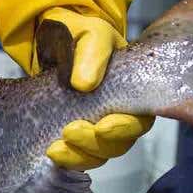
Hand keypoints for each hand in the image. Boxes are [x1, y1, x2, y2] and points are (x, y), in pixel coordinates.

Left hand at [0, 0, 151, 170]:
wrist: (55, 40)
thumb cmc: (82, 35)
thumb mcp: (91, 34)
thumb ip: (93, 53)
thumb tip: (84, 83)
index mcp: (133, 93)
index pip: (139, 120)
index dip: (124, 129)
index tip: (102, 126)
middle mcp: (119, 115)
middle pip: (117, 144)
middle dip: (94, 144)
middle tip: (70, 131)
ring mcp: (96, 129)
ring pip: (96, 155)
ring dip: (78, 156)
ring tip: (55, 148)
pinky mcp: (75, 136)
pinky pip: (76, 157)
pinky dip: (65, 159)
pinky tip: (52, 153)